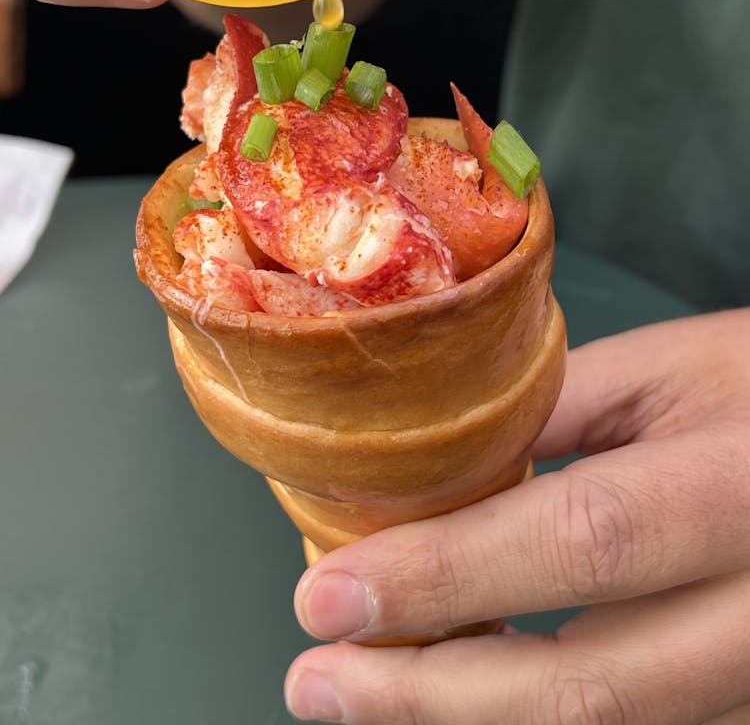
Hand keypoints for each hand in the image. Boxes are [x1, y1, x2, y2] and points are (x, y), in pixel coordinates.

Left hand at [285, 309, 749, 723]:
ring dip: (470, 722)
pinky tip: (466, 695)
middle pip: (592, 690)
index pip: (581, 540)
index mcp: (739, 484)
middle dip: (432, 698)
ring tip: (369, 695)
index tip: (328, 596)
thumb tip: (419, 477)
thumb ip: (544, 417)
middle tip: (320, 681)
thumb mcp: (662, 372)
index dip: (444, 577)